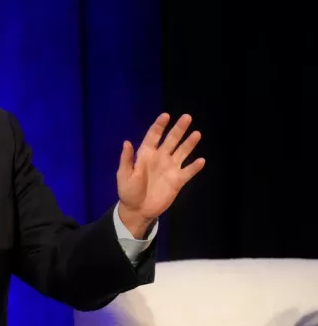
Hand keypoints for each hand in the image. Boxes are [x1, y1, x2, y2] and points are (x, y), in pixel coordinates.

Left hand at [116, 113, 204, 236]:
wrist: (138, 210)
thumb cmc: (128, 191)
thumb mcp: (124, 175)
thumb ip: (127, 160)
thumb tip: (126, 142)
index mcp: (145, 154)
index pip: (153, 136)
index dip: (159, 126)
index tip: (166, 115)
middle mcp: (160, 158)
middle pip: (171, 140)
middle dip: (179, 129)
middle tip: (187, 117)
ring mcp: (170, 168)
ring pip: (182, 152)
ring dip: (189, 143)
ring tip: (197, 134)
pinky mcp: (177, 181)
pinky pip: (188, 172)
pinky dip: (195, 167)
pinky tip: (201, 160)